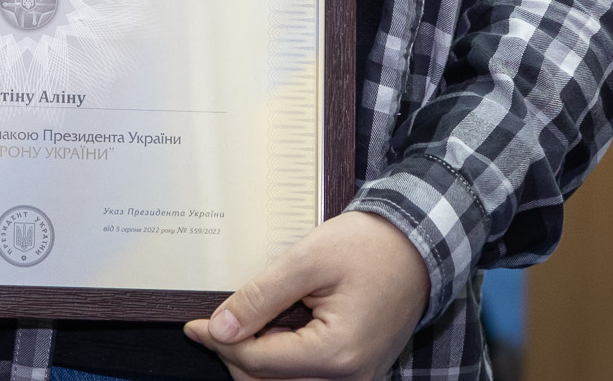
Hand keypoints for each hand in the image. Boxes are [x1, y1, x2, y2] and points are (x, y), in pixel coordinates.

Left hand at [185, 211, 430, 380]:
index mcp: (336, 354)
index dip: (220, 341)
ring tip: (243, 326)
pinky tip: (271, 334)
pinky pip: (308, 380)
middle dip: (235, 356)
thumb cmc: (369, 246)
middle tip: (214, 324)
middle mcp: (349, 379)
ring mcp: (356, 380)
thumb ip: (260, 297)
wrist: (418, 245)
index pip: (257, 362)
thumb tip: (220, 329)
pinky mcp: (358, 373)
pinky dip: (282, 363)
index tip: (193, 325)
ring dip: (257, 363)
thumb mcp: (307, 260)